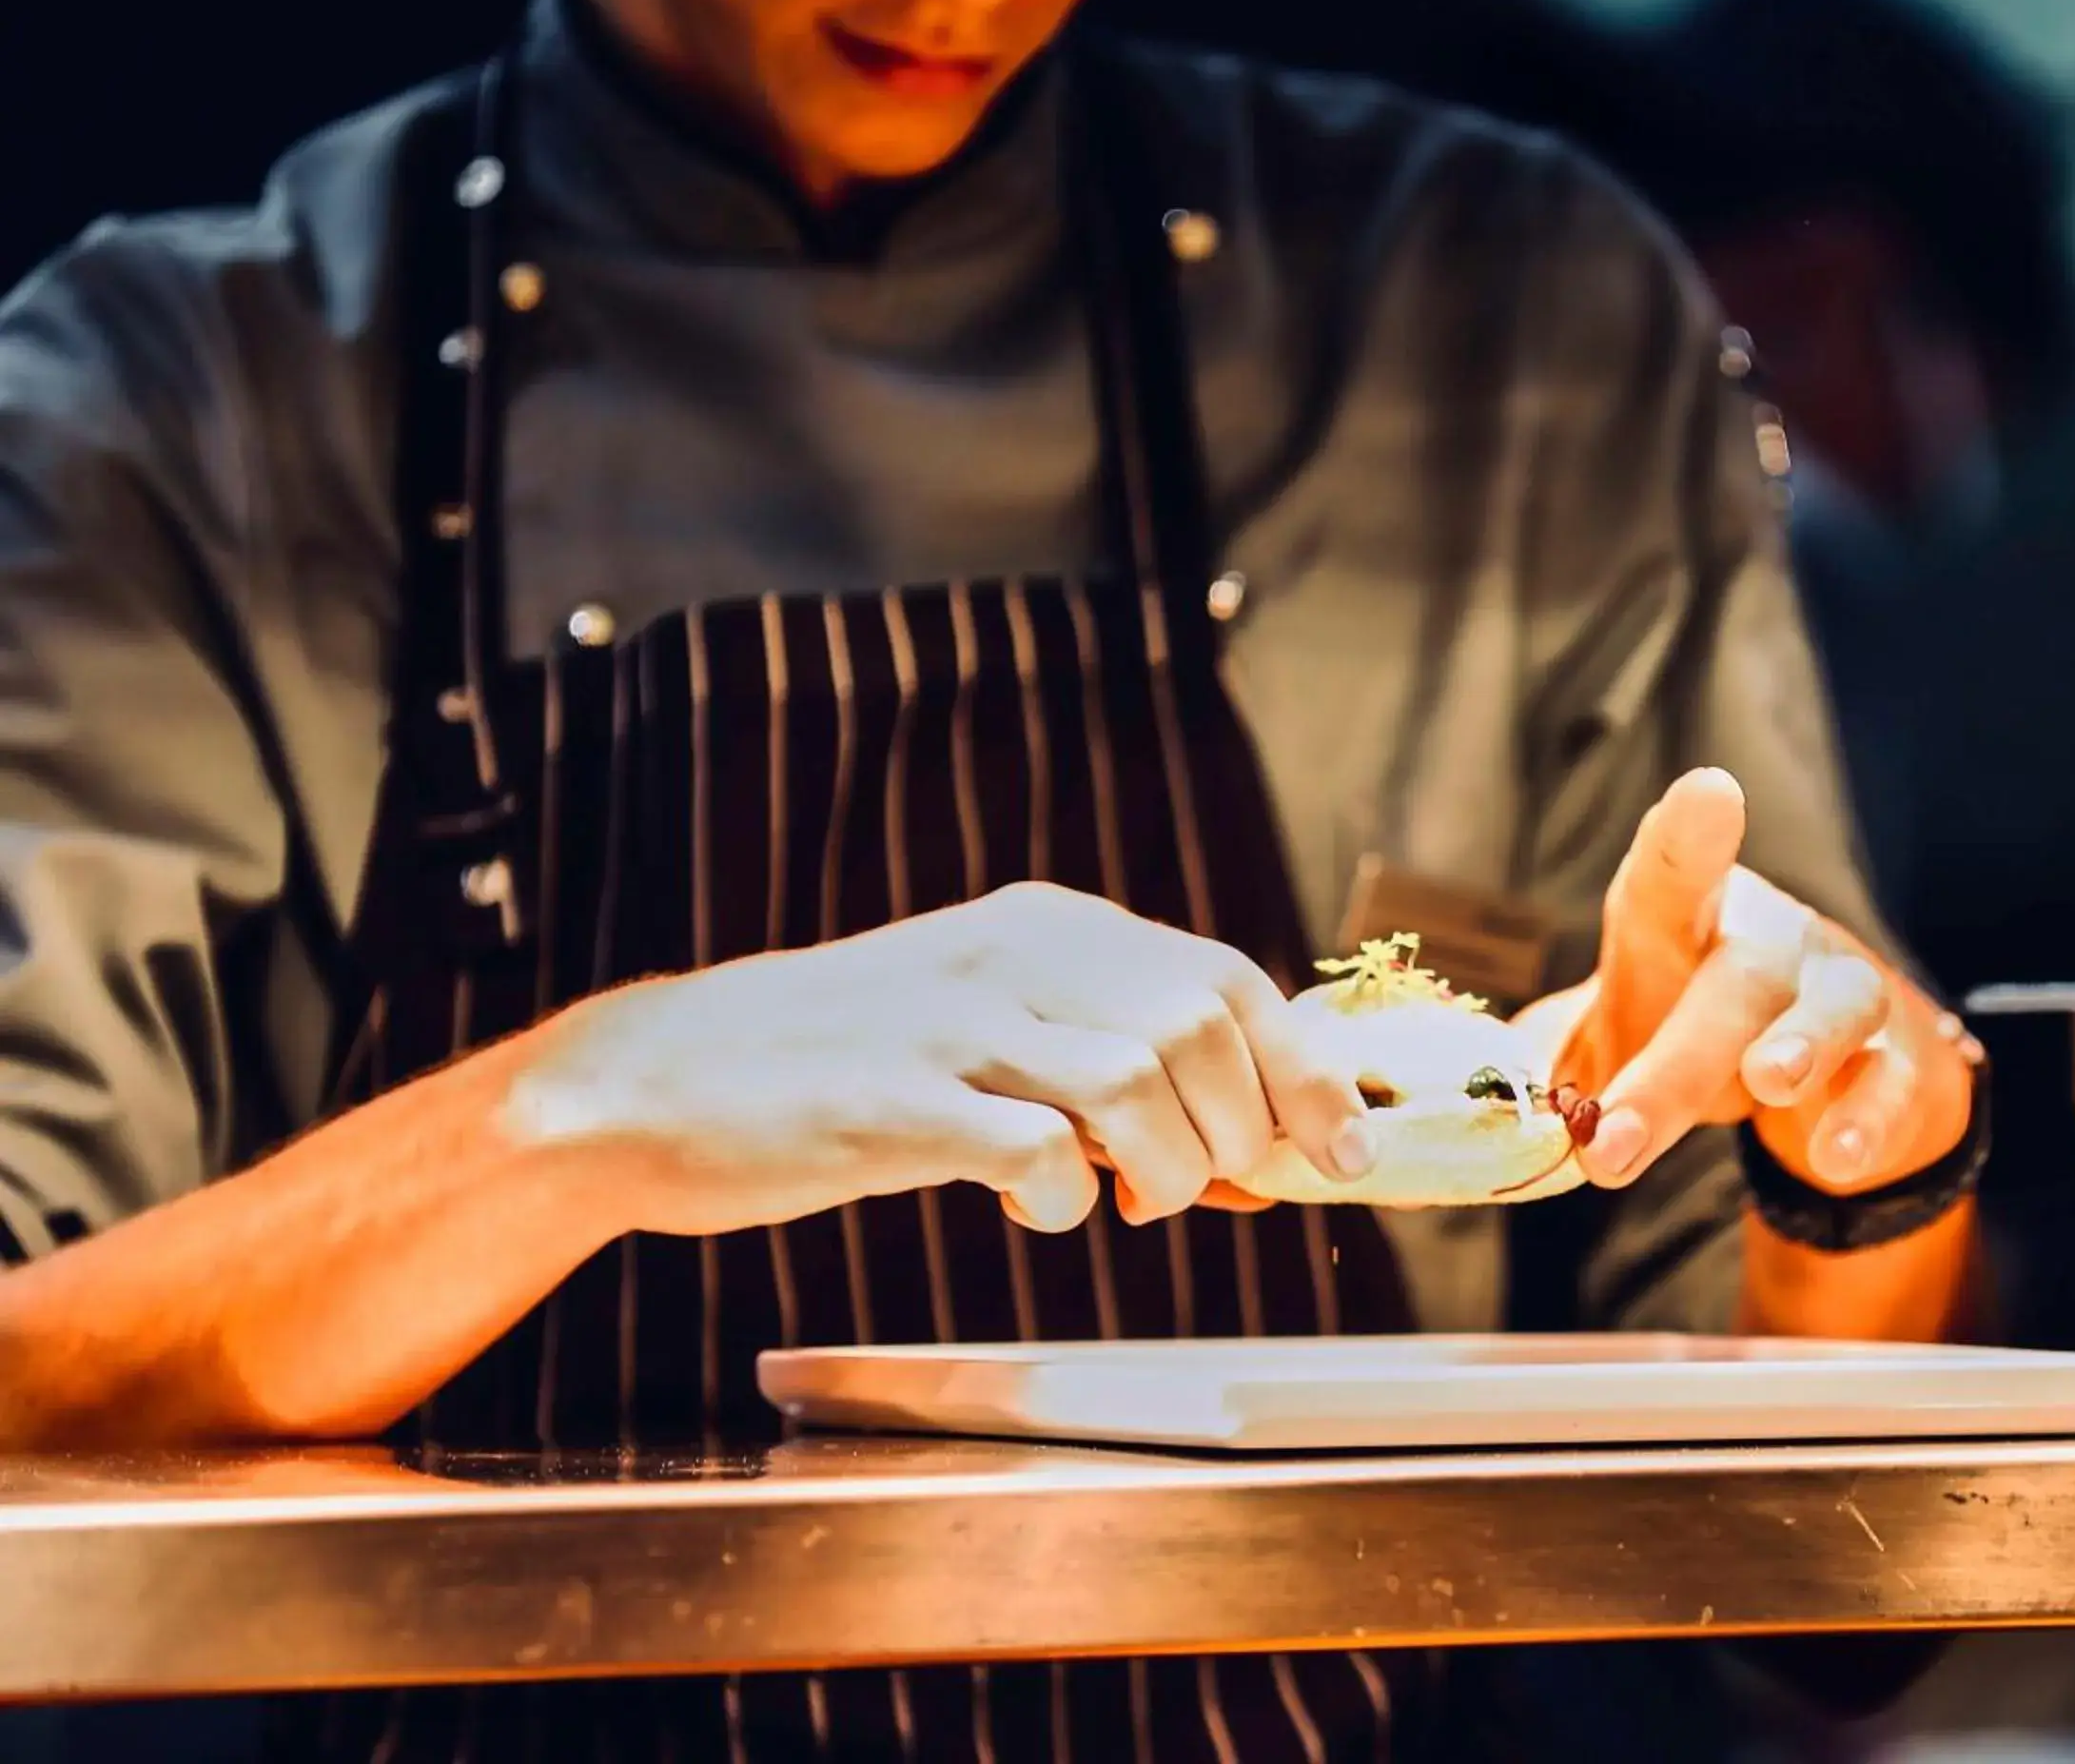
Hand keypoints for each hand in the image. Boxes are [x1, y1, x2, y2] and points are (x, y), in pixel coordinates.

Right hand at [502, 883, 1370, 1235]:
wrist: (661, 1084)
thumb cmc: (847, 1076)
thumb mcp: (991, 1038)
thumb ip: (1114, 1074)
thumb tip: (1259, 1156)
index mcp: (1047, 927)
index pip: (1227, 978)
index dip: (1304, 1071)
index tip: (1347, 1154)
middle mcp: (1012, 954)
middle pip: (1199, 1025)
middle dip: (1236, 1129)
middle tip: (1197, 1193)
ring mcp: (951, 1022)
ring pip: (1139, 1077)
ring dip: (1163, 1168)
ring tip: (1122, 1205)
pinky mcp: (891, 1100)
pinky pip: (1033, 1150)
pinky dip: (1062, 1202)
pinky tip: (1031, 1212)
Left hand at [1528, 768, 1974, 1193]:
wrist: (1821, 1066)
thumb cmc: (1693, 1025)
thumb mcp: (1627, 1029)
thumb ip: (1558, 1062)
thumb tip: (1475, 1117)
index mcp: (1686, 920)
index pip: (1677, 871)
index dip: (1690, 835)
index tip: (1708, 793)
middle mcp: (1769, 940)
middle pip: (1729, 983)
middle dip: (1670, 1065)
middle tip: (1613, 1137)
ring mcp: (1839, 990)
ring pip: (1827, 1011)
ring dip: (1798, 1048)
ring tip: (1768, 1085)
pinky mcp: (1894, 1055)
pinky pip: (1886, 1082)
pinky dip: (1866, 1119)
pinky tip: (1836, 1158)